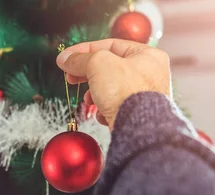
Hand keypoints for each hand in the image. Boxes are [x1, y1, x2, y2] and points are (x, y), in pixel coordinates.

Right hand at [56, 39, 171, 129]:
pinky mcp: (136, 114)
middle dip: (87, 74)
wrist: (137, 128)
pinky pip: (114, 105)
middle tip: (71, 78)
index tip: (66, 58)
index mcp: (147, 55)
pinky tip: (101, 114)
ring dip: (94, 94)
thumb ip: (80, 59)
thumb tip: (65, 59)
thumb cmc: (126, 92)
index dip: (84, 50)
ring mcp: (144, 95)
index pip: (110, 45)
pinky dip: (103, 109)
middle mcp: (149, 74)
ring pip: (109, 88)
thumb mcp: (98, 64)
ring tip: (88, 100)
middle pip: (108, 67)